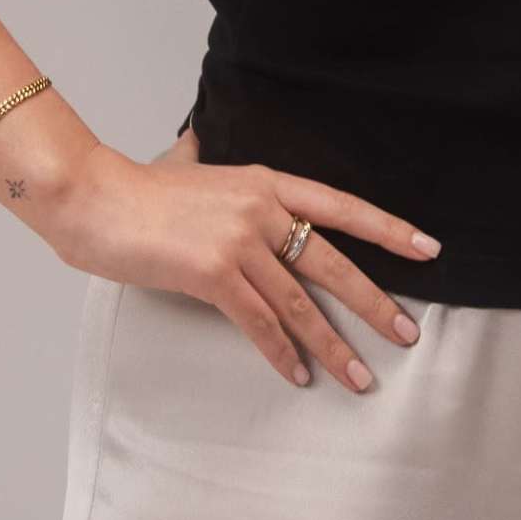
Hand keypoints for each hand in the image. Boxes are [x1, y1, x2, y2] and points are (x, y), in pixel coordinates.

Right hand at [35, 123, 437, 393]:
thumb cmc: (138, 190)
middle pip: (333, 262)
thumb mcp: (191, 166)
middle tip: (407, 333)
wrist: (92, 199)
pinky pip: (259, 322)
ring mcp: (239, 243)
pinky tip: (300, 374)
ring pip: (300, 303)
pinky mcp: (212, 274)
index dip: (388, 229)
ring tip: (361, 376)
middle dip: (374, 302)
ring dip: (333, 345)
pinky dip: (282, 352)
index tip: (428, 250)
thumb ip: (211, 164)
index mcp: (267, 182)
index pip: (342, 207)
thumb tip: (200, 143)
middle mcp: (263, 210)